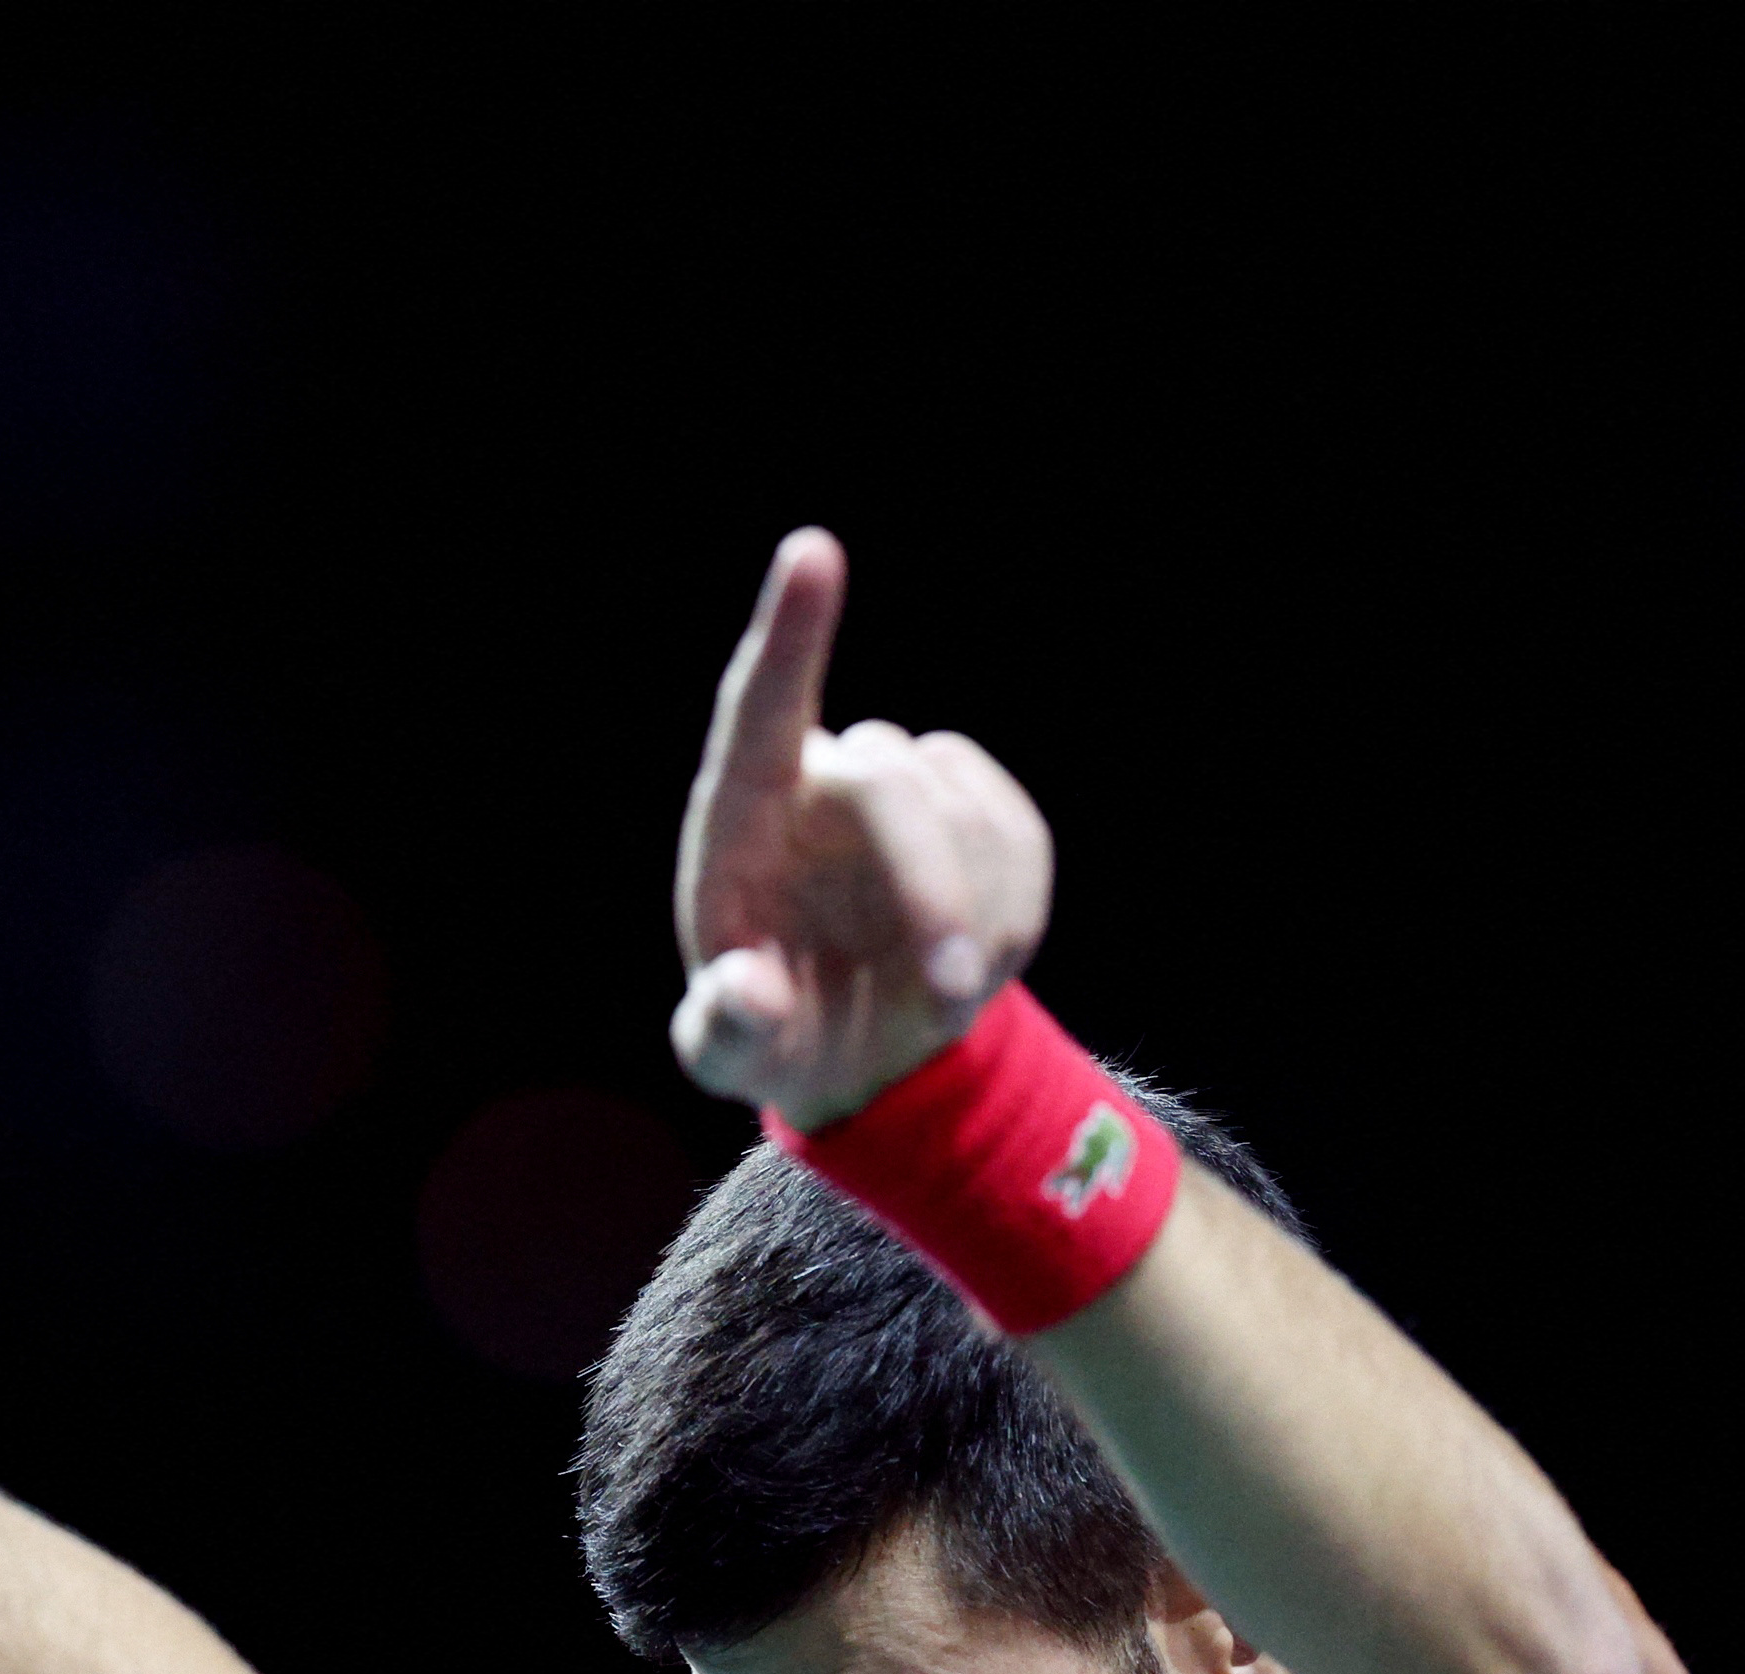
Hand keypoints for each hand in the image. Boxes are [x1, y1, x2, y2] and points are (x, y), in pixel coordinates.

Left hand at [670, 530, 1052, 1128]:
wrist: (855, 1049)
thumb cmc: (772, 1034)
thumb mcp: (729, 1053)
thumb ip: (724, 1030)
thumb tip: (750, 991)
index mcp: (740, 818)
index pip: (761, 705)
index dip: (792, 631)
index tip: (813, 549)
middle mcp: (820, 781)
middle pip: (888, 782)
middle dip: (929, 886)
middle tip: (945, 994)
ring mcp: (903, 791)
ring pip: (965, 812)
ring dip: (972, 922)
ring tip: (936, 1004)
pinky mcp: (978, 813)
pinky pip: (1020, 839)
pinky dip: (1010, 917)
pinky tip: (972, 967)